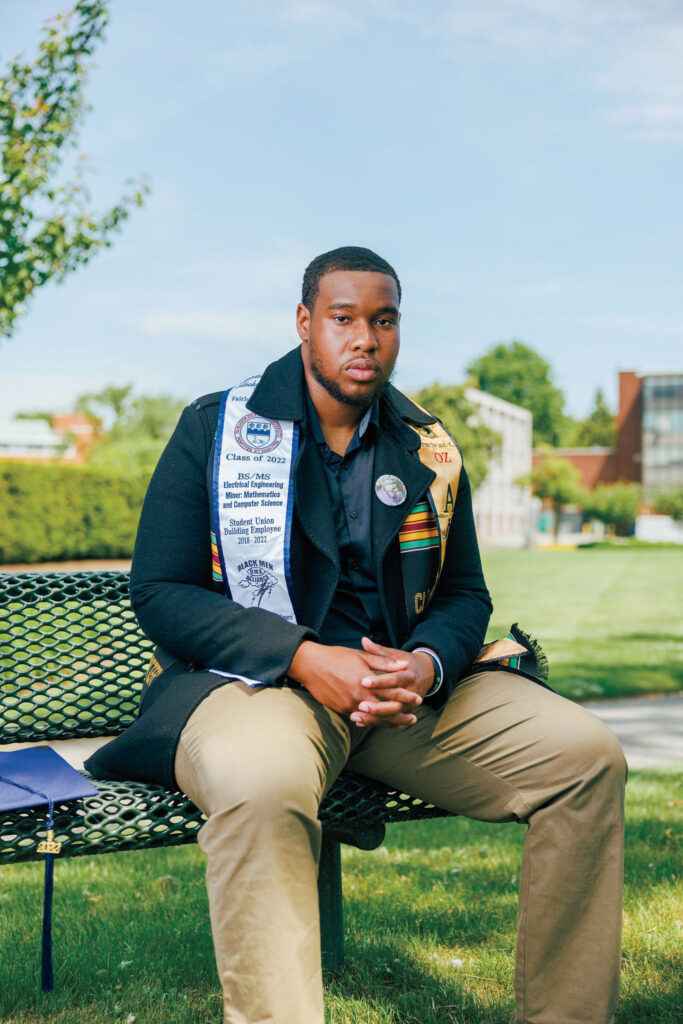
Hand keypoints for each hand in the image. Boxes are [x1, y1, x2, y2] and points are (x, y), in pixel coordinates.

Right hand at [287, 640, 422, 725]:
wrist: (309, 665)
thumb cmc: (336, 657)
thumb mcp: (361, 656)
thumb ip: (384, 662)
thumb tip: (404, 665)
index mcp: (365, 682)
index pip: (392, 693)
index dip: (407, 698)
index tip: (418, 700)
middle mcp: (358, 697)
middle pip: (385, 712)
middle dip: (401, 716)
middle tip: (413, 718)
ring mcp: (348, 705)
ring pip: (373, 719)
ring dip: (388, 722)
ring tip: (400, 724)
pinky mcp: (341, 710)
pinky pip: (360, 718)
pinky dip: (372, 721)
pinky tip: (380, 722)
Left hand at [348, 637, 434, 727]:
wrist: (427, 673)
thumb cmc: (406, 662)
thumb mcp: (396, 654)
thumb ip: (379, 651)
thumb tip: (364, 640)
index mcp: (409, 674)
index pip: (394, 679)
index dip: (380, 681)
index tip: (364, 681)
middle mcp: (412, 692)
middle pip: (395, 702)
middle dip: (377, 706)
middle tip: (360, 704)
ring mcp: (410, 705)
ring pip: (392, 715)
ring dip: (374, 718)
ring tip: (355, 716)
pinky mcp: (405, 712)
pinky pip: (390, 721)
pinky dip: (375, 722)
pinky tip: (360, 721)